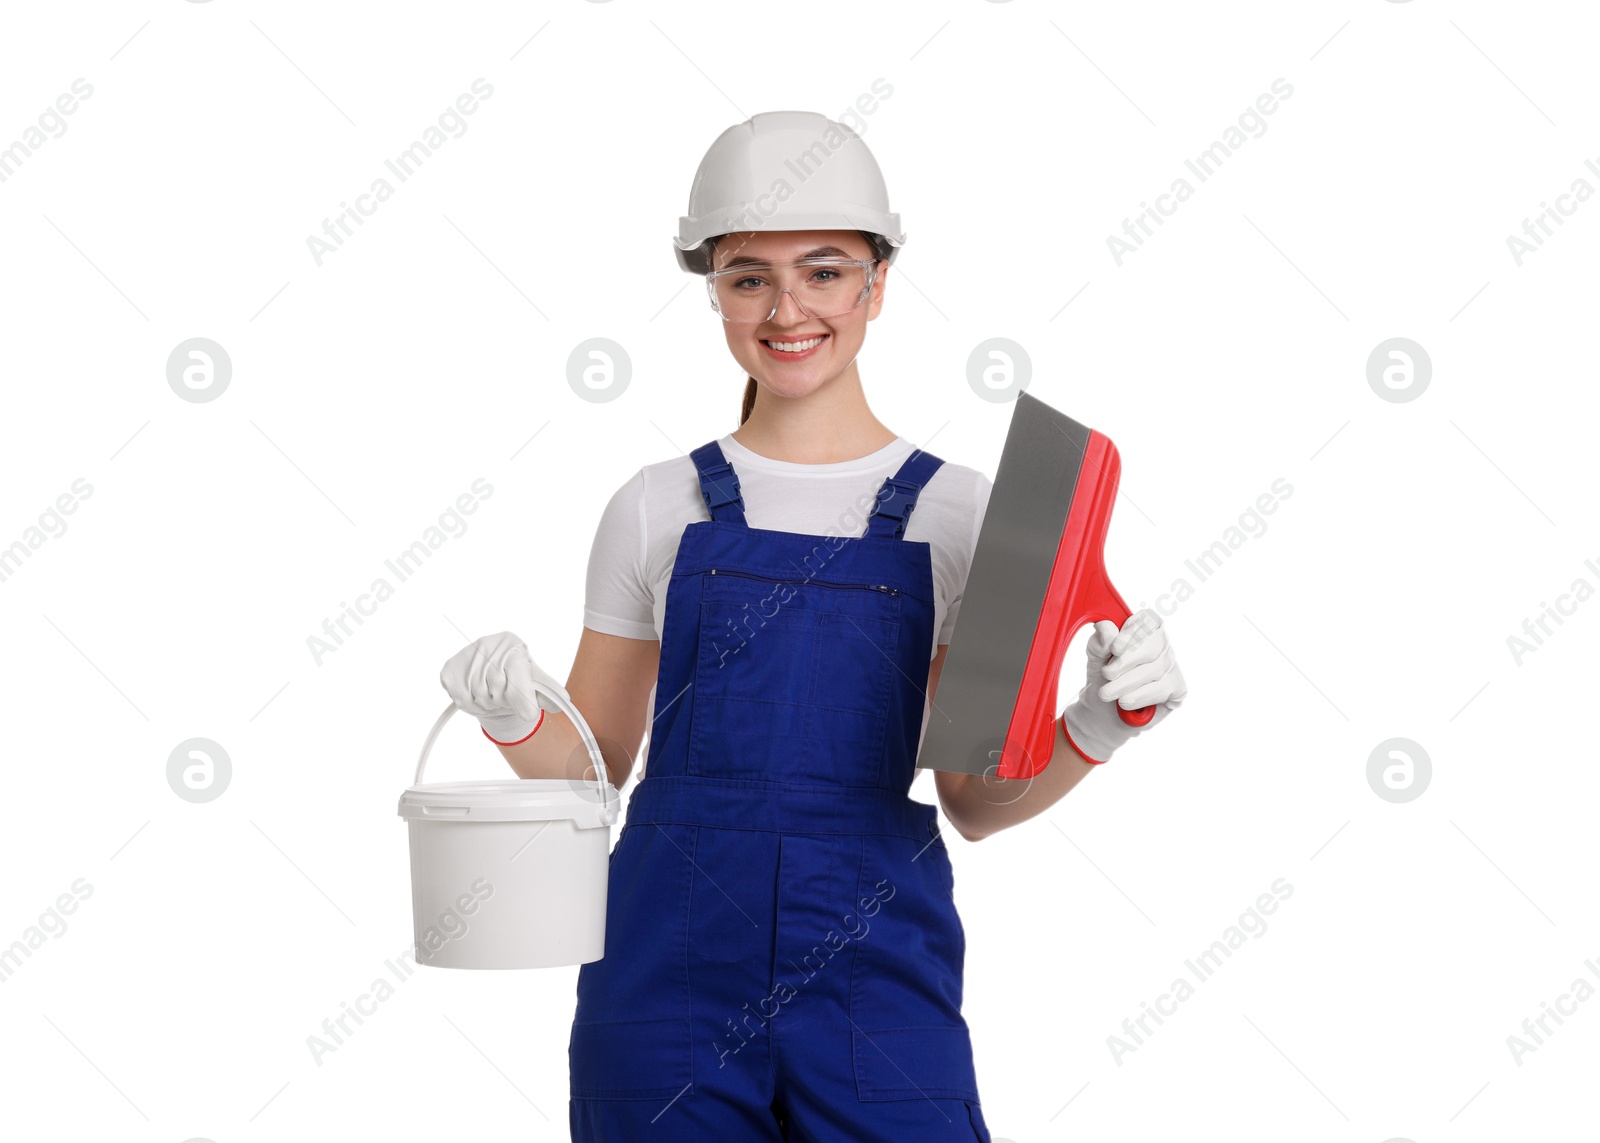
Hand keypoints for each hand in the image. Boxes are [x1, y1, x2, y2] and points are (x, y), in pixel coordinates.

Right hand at [439, 631, 569, 744]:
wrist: (487, 669)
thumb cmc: (514, 674)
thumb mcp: (533, 678)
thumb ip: (548, 690)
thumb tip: (563, 701)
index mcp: (511, 646)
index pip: (517, 679)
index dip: (525, 702)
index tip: (529, 713)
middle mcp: (487, 645)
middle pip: (499, 692)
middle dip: (505, 701)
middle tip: (505, 695)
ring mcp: (465, 657)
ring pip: (480, 698)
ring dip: (488, 704)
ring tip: (491, 693)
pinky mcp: (449, 670)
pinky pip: (463, 700)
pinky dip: (472, 704)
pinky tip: (477, 692)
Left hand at [1061, 609, 1185, 763]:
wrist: (1101, 712)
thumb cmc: (1102, 679)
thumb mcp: (1095, 659)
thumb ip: (1099, 642)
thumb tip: (1106, 627)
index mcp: (1143, 629)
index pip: (1149, 619)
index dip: (1135, 631)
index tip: (1115, 648)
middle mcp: (1161, 645)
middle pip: (1154, 645)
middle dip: (1126, 662)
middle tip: (1107, 675)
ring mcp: (1172, 666)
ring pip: (1156, 669)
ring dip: (1126, 683)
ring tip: (1107, 693)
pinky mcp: (1178, 688)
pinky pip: (1163, 689)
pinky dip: (1141, 696)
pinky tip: (1125, 702)